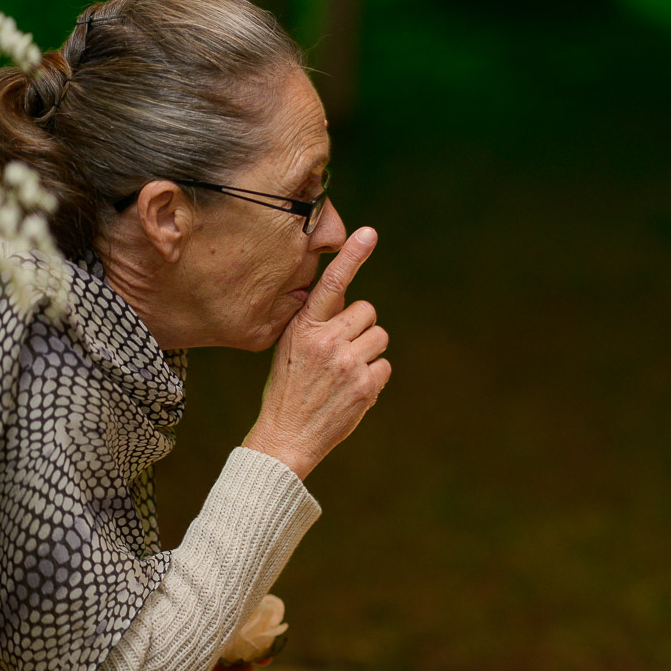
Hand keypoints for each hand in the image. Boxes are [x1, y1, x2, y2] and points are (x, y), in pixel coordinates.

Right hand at [245, 227, 391, 478]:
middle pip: (368, 311)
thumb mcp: (291, 347)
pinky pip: (385, 365)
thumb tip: (346, 297)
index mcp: (304, 327)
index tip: (368, 233)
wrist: (285, 437)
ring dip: (368, 352)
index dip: (351, 256)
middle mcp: (327, 341)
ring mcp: (348, 363)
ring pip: (380, 337)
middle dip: (360, 328)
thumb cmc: (288, 388)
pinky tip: (351, 391)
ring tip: (344, 373)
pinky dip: (374, 377)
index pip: (331, 284)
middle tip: (339, 353)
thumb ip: (318, 322)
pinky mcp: (367, 385)